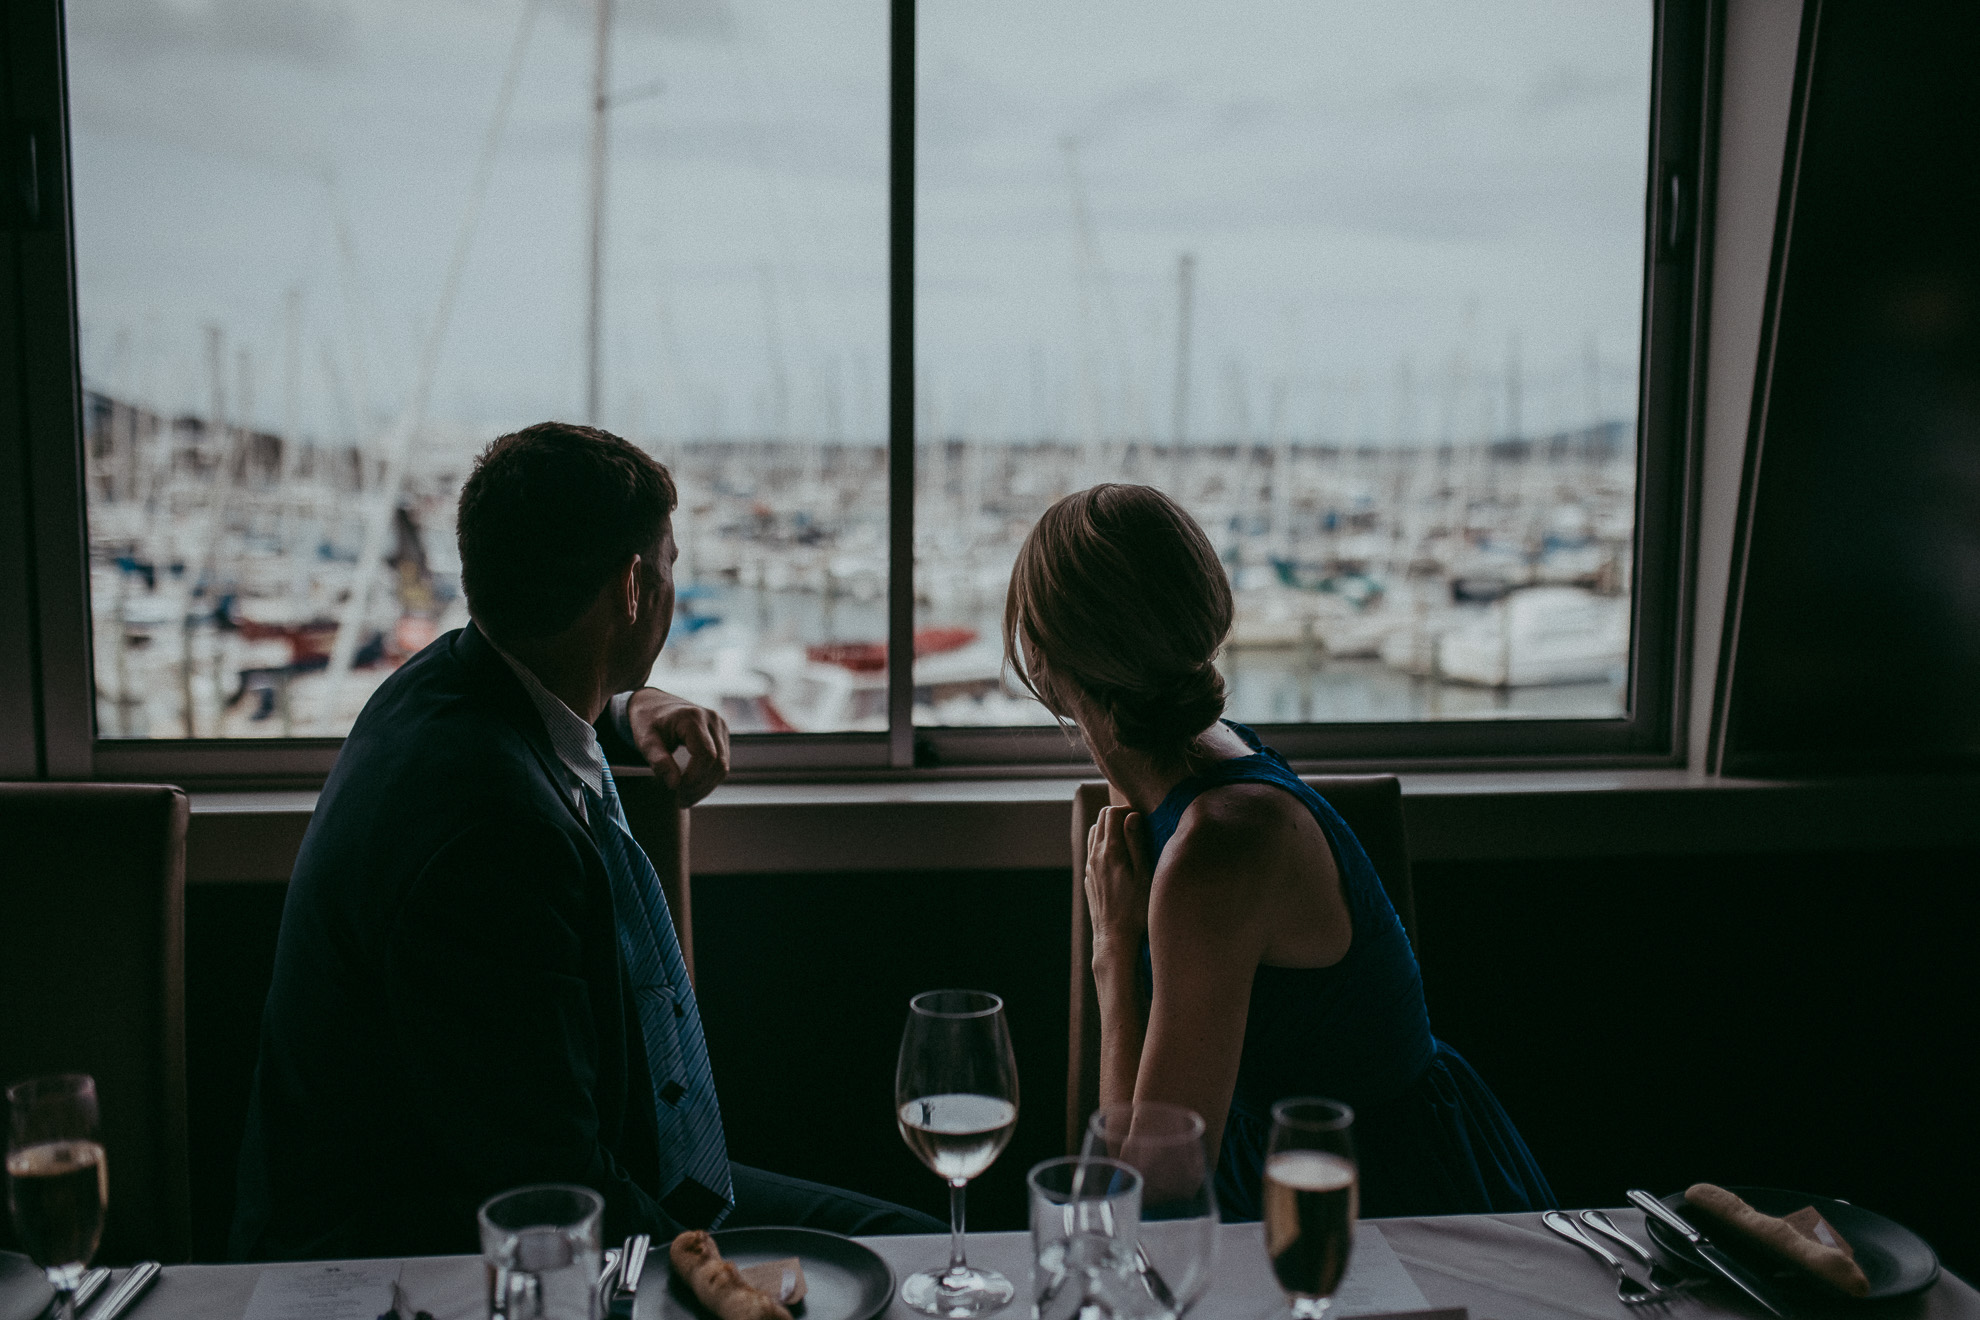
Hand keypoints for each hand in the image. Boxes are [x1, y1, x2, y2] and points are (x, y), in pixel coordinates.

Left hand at [624, 688, 729, 807]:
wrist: (653, 705)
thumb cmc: (647, 722)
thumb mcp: (645, 741)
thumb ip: (659, 761)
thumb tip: (674, 785)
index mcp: (693, 717)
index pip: (706, 755)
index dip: (694, 778)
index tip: (676, 792)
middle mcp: (713, 719)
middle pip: (718, 762)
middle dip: (700, 786)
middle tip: (681, 801)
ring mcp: (720, 726)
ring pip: (723, 765)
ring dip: (706, 786)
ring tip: (685, 797)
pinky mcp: (722, 734)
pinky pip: (722, 762)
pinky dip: (709, 778)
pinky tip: (692, 787)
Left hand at [1085, 805, 1154, 968]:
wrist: (1114, 938)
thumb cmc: (1136, 909)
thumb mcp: (1145, 875)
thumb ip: (1137, 843)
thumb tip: (1132, 815)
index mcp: (1111, 851)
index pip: (1112, 813)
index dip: (1128, 810)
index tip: (1143, 821)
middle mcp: (1095, 855)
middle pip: (1101, 819)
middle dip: (1119, 816)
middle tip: (1138, 828)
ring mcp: (1090, 866)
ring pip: (1094, 833)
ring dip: (1109, 829)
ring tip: (1129, 841)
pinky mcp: (1089, 878)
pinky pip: (1092, 850)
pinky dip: (1103, 844)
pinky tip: (1119, 859)